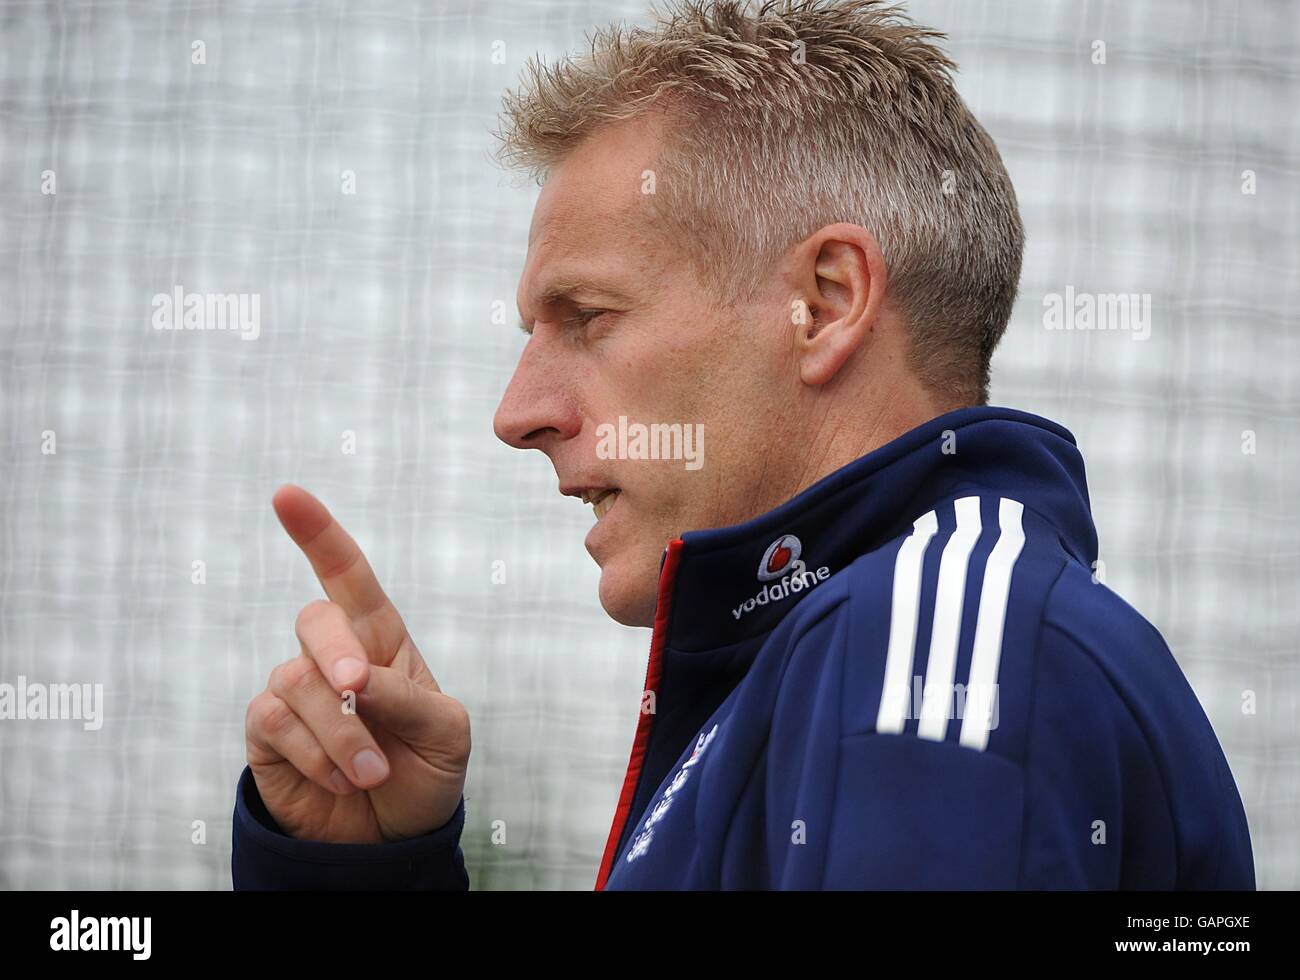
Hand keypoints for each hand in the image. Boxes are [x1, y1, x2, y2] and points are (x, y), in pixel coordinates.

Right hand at [244, 485, 469, 842]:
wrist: (393, 838)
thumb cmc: (424, 770)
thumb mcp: (444, 733)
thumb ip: (408, 698)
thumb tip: (355, 679)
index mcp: (382, 640)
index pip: (349, 577)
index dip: (319, 534)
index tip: (286, 495)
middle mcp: (333, 655)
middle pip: (316, 621)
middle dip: (337, 651)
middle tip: (358, 687)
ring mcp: (295, 690)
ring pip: (297, 682)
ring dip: (341, 734)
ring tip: (371, 773)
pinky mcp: (268, 732)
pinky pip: (275, 723)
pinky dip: (316, 756)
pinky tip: (341, 780)